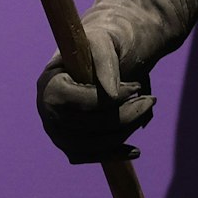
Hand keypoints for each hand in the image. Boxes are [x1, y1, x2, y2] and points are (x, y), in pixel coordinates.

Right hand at [36, 16, 155, 164]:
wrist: (95, 57)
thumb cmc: (98, 45)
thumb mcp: (102, 41)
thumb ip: (105, 62)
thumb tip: (111, 95)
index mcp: (49, 85)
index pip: (84, 102)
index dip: (114, 99)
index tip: (137, 87)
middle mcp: (47, 113)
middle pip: (90, 126)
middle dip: (126, 116)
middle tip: (150, 100)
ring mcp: (56, 133)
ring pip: (94, 145)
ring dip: (125, 132)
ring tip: (144, 113)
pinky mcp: (67, 146)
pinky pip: (91, 156)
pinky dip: (114, 154)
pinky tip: (134, 150)